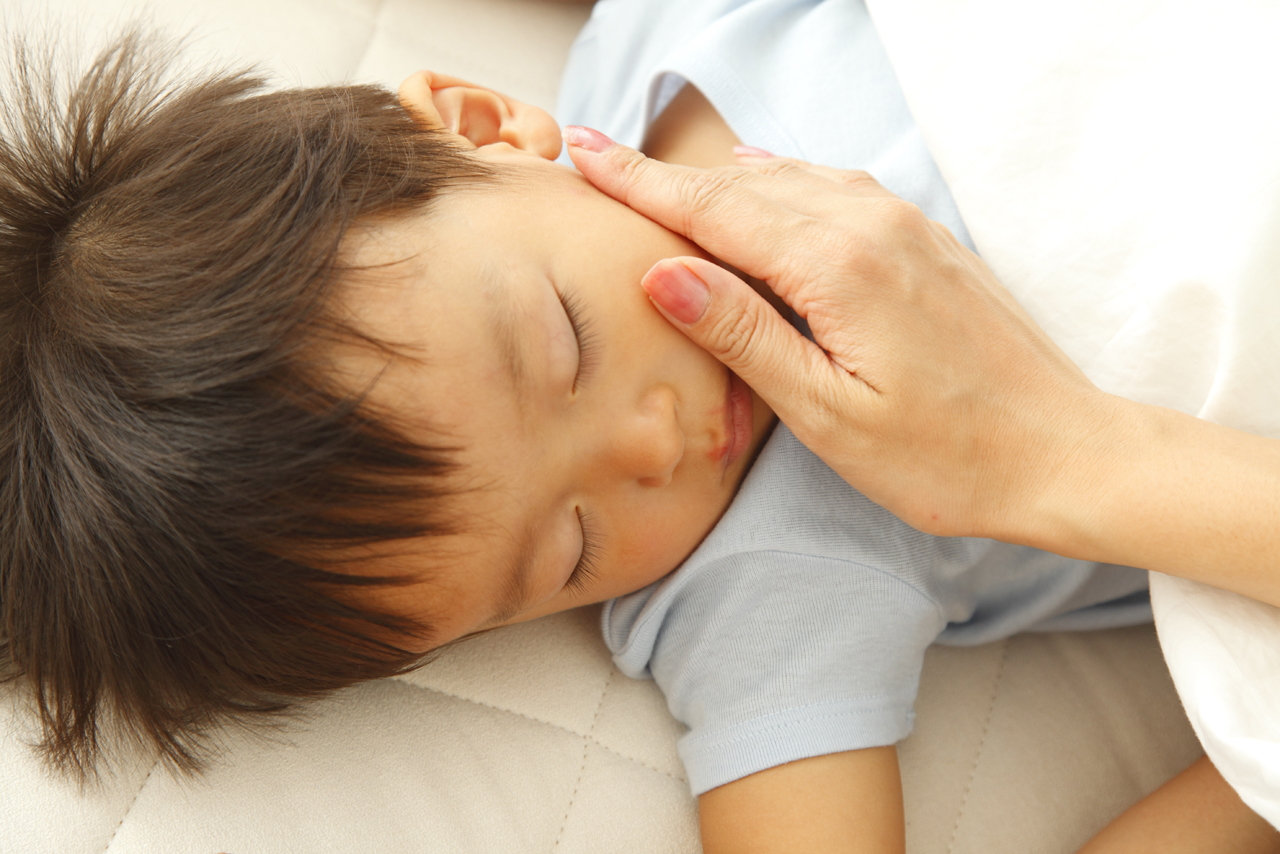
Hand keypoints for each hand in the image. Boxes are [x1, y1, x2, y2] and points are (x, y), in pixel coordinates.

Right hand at [563, 127, 1112, 542]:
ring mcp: (904, 225)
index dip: (639, 181)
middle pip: (743, 184)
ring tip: (662, 174)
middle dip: (666, 172)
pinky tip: (761, 181)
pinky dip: (780, 182)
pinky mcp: (925, 240)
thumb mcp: (825, 412)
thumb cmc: (945, 455)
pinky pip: (834, 188)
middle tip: (600, 156)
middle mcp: (871, 223)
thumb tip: (662, 270)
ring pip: (789, 178)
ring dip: (720, 176)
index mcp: (837, 264)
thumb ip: (742, 332)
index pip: (713, 209)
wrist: (1064, 452)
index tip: (581, 153)